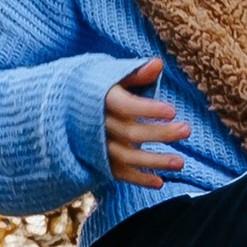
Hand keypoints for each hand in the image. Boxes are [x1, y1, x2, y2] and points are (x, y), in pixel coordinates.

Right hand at [103, 59, 189, 191]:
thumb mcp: (111, 77)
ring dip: (154, 161)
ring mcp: (97, 147)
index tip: (172, 111)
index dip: (148, 110)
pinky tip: (160, 182)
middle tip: (187, 130)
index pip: (126, 106)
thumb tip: (158, 63)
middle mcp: (97, 126)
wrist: (59, 111)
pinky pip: (119, 173)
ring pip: (127, 157)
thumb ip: (135, 74)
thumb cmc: (95, 90)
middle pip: (131, 133)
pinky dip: (138, 179)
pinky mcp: (99, 161)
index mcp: (101, 100)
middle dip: (160, 133)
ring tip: (181, 162)